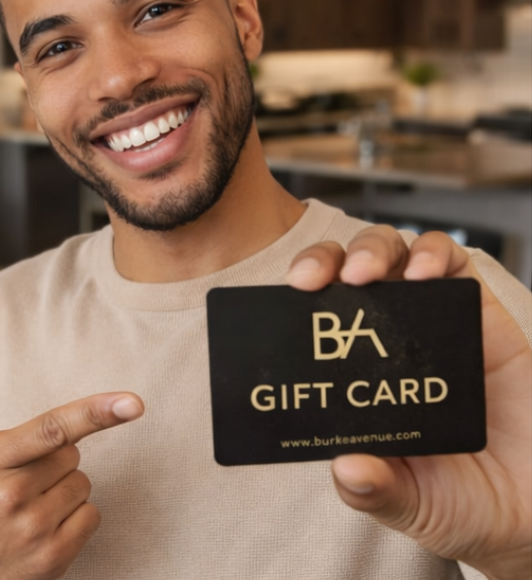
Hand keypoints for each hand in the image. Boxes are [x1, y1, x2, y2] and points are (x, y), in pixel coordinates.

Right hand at [0, 391, 143, 579]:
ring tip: (29, 504)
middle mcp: (10, 496)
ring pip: (82, 482)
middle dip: (54, 458)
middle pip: (71, 452)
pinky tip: (44, 525)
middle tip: (22, 477)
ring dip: (64, 487)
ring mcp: (34, 529)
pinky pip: (91, 515)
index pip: (50, 429)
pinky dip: (75, 516)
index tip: (132, 403)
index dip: (95, 412)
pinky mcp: (54, 557)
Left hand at [287, 226, 531, 579]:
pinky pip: (451, 262)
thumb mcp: (413, 504)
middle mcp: (384, 339)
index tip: (281, 303)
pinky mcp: (474, 309)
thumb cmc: (463, 499)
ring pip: (390, 255)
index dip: (292, 303)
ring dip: (371, 250)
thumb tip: (347, 470)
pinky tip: (424, 270)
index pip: (312, 321)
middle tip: (309, 281)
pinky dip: (433, 253)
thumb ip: (379, 491)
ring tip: (365, 273)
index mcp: (354, 375)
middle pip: (343, 275)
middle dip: (321, 263)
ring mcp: (427, 320)